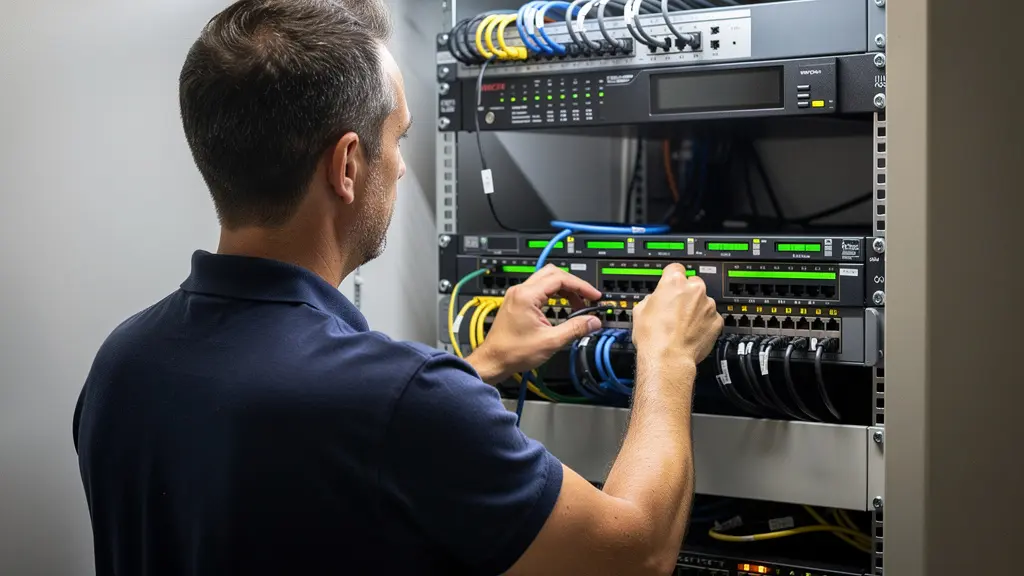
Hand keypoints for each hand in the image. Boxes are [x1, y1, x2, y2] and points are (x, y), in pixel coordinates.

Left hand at [467, 265, 602, 383]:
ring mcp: (518, 295)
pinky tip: (563, 306)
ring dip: (565, 289)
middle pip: (554, 274)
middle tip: (587, 298)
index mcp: (527, 296)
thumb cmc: (512, 352)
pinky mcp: (517, 302)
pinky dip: (555, 294)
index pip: (560, 278)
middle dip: (574, 285)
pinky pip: (540, 289)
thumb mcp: (550, 341)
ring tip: (577, 305)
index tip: (594, 296)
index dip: (581, 286)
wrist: (494, 360)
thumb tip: (593, 321)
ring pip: (547, 280)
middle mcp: (520, 291)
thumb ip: (575, 329)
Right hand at [631, 264, 722, 367]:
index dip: (672, 277)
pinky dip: (704, 324)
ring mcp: (708, 305)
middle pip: (693, 284)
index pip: (676, 268)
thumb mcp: (640, 311)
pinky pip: (711, 318)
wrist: (668, 358)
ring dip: (696, 310)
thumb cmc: (653, 336)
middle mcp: (694, 290)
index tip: (671, 284)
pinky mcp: (717, 321)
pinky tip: (692, 333)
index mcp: (674, 282)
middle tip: (676, 309)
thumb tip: (655, 300)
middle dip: (686, 294)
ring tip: (683, 326)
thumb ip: (651, 299)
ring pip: (703, 302)